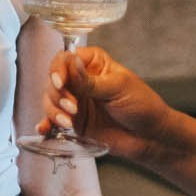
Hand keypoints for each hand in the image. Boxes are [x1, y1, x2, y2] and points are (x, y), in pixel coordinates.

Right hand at [40, 47, 175, 167]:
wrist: (150, 137)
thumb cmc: (142, 105)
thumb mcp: (118, 88)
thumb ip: (91, 81)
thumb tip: (71, 62)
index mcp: (94, 64)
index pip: (65, 59)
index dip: (58, 70)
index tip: (61, 83)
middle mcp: (81, 80)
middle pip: (53, 80)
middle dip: (58, 94)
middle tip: (72, 107)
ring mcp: (76, 101)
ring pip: (51, 100)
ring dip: (54, 110)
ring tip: (68, 122)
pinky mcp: (74, 122)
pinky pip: (54, 121)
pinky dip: (47, 124)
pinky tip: (44, 129)